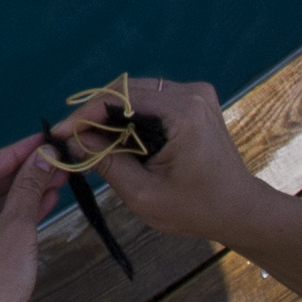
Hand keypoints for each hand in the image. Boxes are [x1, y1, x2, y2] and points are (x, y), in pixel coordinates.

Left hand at [0, 135, 51, 301]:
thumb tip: (43, 158)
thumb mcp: (16, 234)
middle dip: (19, 179)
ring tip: (53, 184)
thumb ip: (28, 192)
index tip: (40, 142)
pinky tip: (36, 211)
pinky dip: (5, 224)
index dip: (13, 155)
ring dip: (16, 201)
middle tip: (53, 164)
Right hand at [84, 78, 267, 251]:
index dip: (85, 114)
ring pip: (136, 93)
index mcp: (183, 112)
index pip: (120, 98)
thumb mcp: (145, 194)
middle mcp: (191, 92)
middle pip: (127, 90)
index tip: (59, 133)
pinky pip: (150, 100)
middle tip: (70, 137)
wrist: (242, 211)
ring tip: (86, 137)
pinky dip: (128, 116)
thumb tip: (74, 141)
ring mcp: (195, 94)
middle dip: (95, 113)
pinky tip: (113, 135)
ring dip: (110, 114)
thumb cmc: (197, 209)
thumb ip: (108, 163)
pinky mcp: (195, 101)